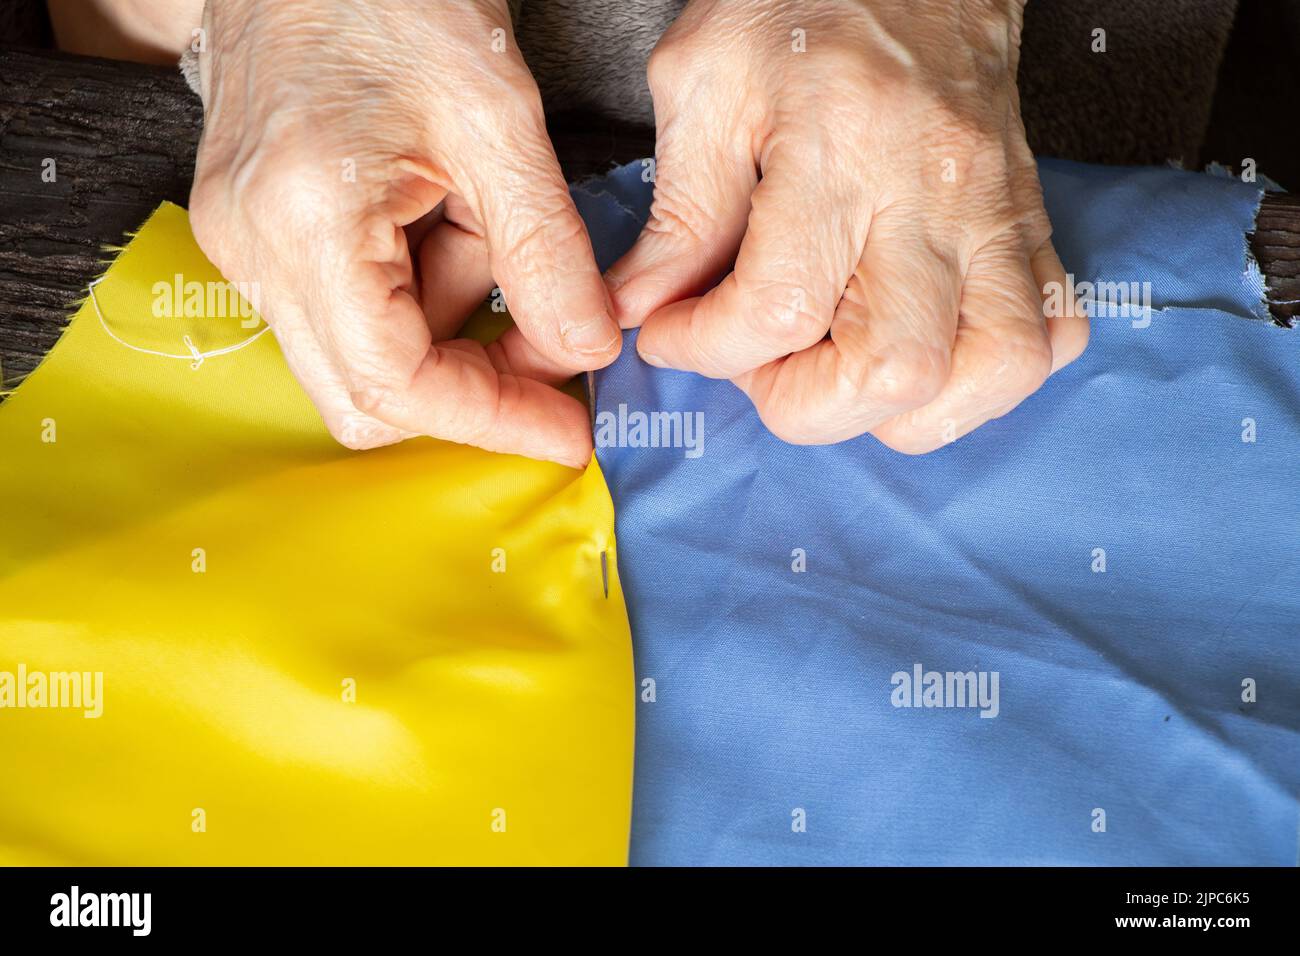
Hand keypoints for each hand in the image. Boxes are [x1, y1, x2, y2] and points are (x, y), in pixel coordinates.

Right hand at [189, 0, 620, 466]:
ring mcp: (247, 242)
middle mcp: (254, 249)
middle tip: (554, 342)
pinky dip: (422, 284)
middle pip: (368, 393)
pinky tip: (451, 212)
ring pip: (366, 352)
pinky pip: (351, 304)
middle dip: (473, 384)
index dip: (493, 420)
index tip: (569, 431)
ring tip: (488, 216)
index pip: (398, 384)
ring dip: (452, 318)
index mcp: (306, 221)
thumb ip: (545, 252)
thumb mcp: (500, 122)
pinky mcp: (260, 229)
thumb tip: (585, 352)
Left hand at [606, 0, 1087, 451]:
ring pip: (994, 371)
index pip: (777, 307)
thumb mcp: (702, 81)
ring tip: (840, 371)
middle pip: (896, 368)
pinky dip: (983, 378)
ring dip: (905, 409)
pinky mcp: (1029, 225)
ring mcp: (997, 214)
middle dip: (803, 403)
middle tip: (758, 359)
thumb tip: (642, 307)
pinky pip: (1049, 336)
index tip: (672, 331)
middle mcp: (933, 191)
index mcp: (839, 145)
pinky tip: (920, 349)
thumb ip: (678, 210)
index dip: (704, 348)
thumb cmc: (798, 3)